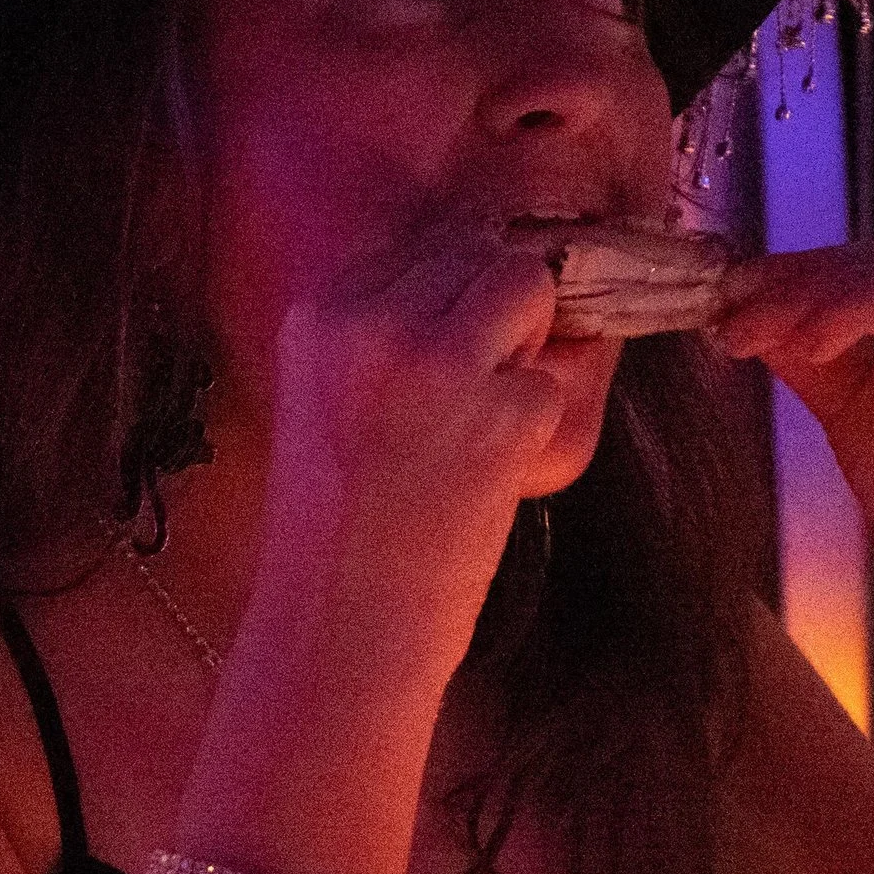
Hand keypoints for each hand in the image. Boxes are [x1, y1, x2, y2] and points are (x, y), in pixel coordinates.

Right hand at [261, 217, 565, 680]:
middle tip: (462, 405)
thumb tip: (497, 272)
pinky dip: (534, 427)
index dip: (457, 296)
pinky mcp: (499, 412)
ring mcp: (437, 361)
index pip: (427, 245)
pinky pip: (552, 382)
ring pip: (529, 288)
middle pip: (484, 253)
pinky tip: (483, 476)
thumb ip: (391, 331)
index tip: (441, 367)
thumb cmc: (342, 527)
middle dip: (497, 317)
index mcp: (321, 312)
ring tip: (476, 427)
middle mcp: (373, 320)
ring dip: (526, 350)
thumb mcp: (332, 399)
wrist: (340, 628)